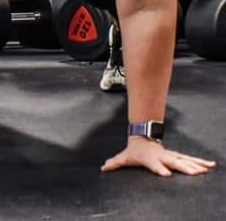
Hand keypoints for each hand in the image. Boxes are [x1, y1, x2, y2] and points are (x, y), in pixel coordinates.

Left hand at [101, 138, 215, 176]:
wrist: (143, 138)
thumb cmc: (134, 152)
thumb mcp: (124, 157)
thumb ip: (114, 163)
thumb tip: (103, 167)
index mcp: (150, 159)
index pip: (155, 165)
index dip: (160, 169)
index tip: (167, 174)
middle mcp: (162, 157)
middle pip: (174, 163)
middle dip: (184, 168)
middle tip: (194, 173)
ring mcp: (171, 156)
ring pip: (185, 160)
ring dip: (196, 165)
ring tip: (206, 170)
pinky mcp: (177, 156)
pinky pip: (190, 160)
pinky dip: (201, 162)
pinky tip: (210, 166)